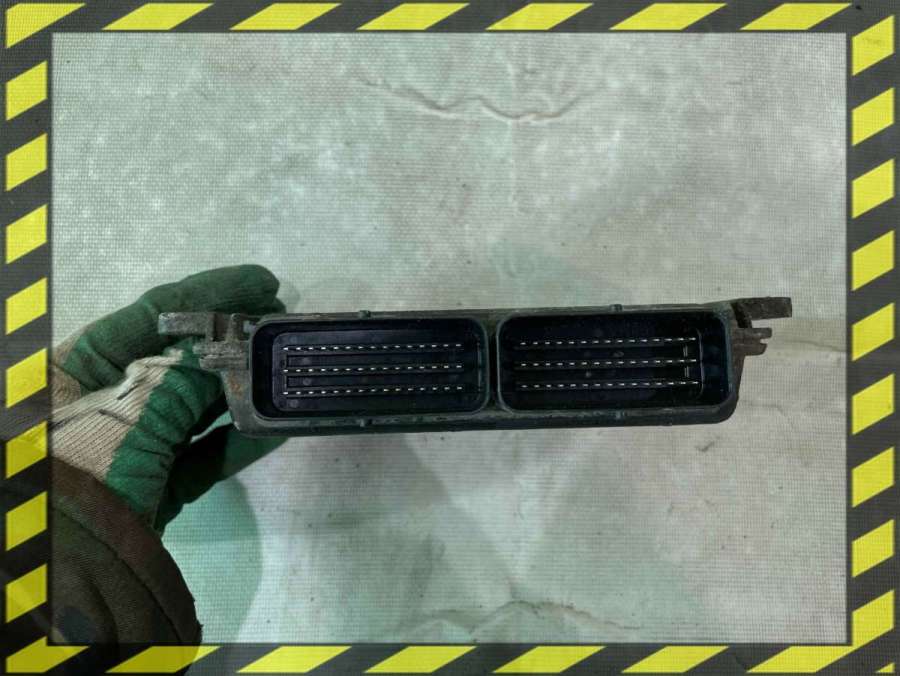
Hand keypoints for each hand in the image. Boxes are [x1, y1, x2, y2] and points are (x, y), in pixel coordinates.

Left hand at [50, 265, 286, 531]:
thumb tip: (229, 347)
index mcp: (69, 373)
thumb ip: (184, 378)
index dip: (207, 295)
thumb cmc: (82, 472)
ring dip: (239, 392)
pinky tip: (276, 429)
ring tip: (284, 371)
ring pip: (190, 409)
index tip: (261, 282)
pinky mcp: (150, 488)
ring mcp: (124, 447)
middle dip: (229, 345)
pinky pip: (199, 457)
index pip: (146, 316)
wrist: (63, 579)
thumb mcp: (131, 414)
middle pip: (174, 361)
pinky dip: (235, 444)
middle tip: (280, 326)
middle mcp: (94, 404)